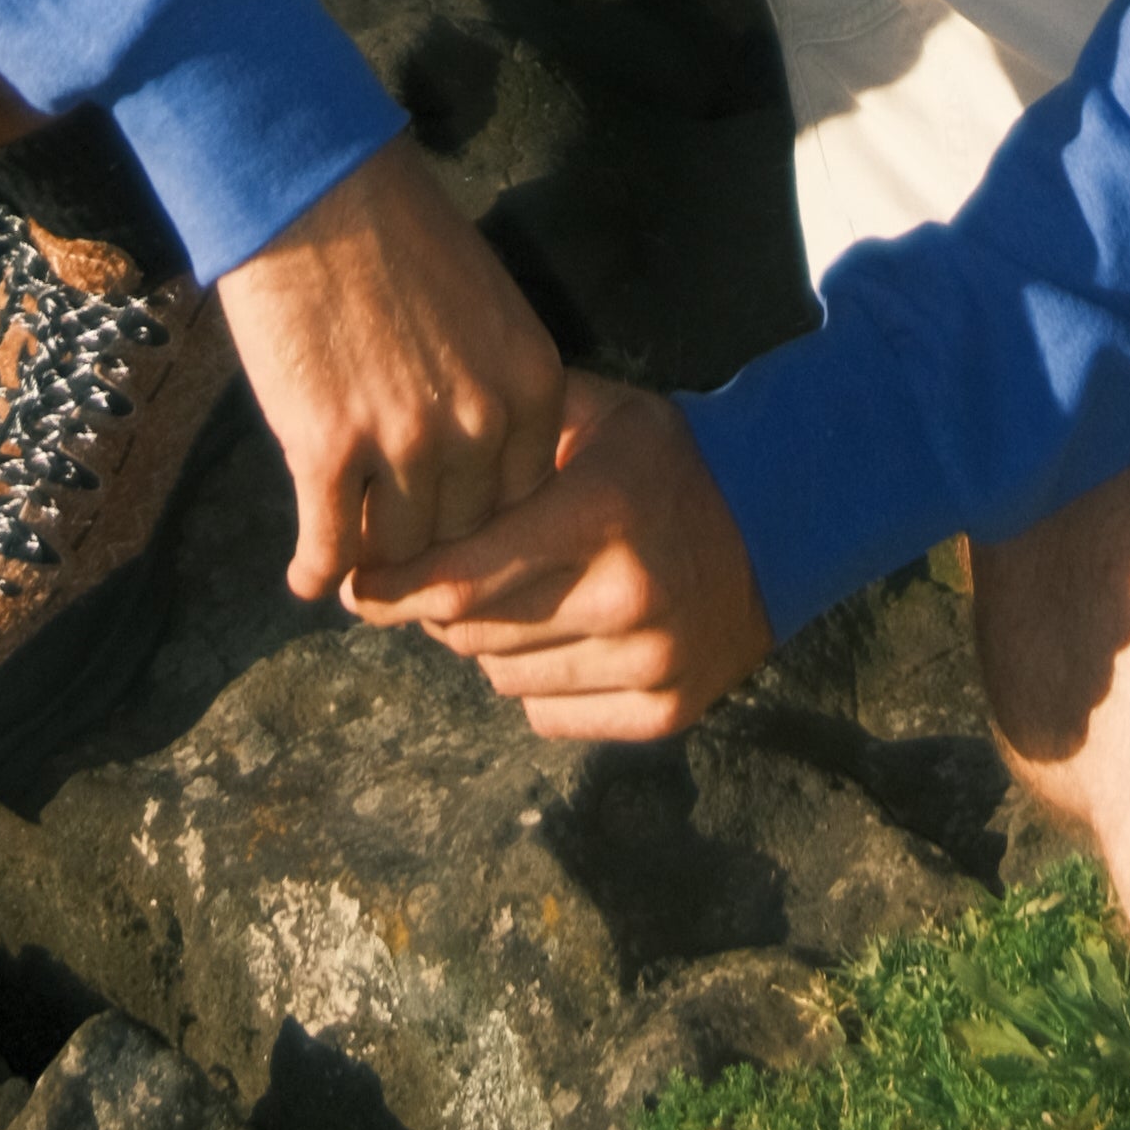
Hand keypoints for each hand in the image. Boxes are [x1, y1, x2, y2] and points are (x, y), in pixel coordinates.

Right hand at [215, 136, 567, 597]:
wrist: (314, 190)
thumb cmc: (398, 238)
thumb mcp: (487, 313)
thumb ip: (493, 393)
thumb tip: (472, 477)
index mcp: (532, 384)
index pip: (523, 502)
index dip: (482, 527)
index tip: (452, 540)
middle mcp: (481, 422)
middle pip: (464, 534)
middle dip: (430, 553)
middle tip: (399, 570)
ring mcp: (405, 440)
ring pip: (398, 549)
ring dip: (372, 567)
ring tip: (351, 574)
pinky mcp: (329, 449)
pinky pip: (330, 544)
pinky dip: (316, 571)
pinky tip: (306, 577)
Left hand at [344, 375, 772, 741]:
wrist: (775, 521)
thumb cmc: (658, 461)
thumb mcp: (593, 415)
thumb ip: (505, 431)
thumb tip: (397, 464)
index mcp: (601, 511)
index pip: (464, 580)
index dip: (393, 591)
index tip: (354, 588)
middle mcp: (629, 594)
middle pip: (473, 635)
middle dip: (438, 608)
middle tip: (444, 577)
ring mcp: (653, 660)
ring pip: (503, 677)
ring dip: (489, 643)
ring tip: (520, 596)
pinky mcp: (667, 711)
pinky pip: (548, 714)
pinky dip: (535, 682)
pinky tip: (564, 635)